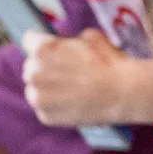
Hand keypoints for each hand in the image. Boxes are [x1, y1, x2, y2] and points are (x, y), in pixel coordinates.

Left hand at [20, 29, 135, 126]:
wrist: (123, 92)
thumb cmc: (109, 62)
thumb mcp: (90, 37)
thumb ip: (68, 41)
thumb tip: (62, 44)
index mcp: (42, 49)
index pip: (29, 40)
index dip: (40, 42)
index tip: (45, 46)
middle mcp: (34, 73)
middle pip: (31, 67)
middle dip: (43, 66)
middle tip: (63, 71)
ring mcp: (38, 97)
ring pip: (34, 89)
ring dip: (46, 88)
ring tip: (68, 88)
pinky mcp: (45, 116)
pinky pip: (43, 108)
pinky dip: (54, 105)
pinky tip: (71, 102)